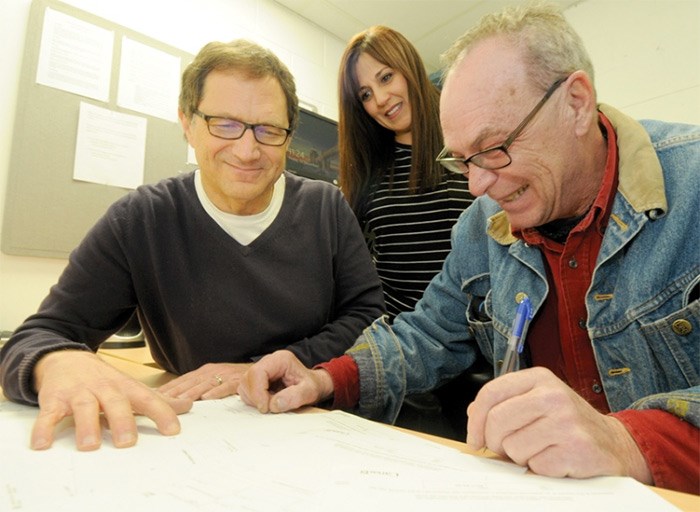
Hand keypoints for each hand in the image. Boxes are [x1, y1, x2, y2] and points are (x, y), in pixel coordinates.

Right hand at [32, 350, 191, 450]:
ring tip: (90, 445)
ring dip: (86, 426)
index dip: (161, 413)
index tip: (172, 430)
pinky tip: (43, 444)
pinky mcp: (54, 400)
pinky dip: (44, 429)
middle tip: (128, 442)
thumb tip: (188, 405)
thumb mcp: (131, 387)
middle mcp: (104, 389)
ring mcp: (78, 393)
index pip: (147, 399)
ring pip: (84, 408)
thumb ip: (158, 400)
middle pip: (115, 402)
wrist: (66, 358)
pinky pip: (48, 415)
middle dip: (122, 421)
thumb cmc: (104, 380)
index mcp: (125, 387)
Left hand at [158, 362, 251, 399]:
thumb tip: (175, 399)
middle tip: (161, 402)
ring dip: (191, 393)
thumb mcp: (213, 379)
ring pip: (204, 385)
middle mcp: (212, 372)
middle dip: (175, 392)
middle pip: (190, 383)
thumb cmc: (234, 377)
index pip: (182, 380)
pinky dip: (216, 392)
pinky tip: (207, 398)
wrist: (259, 371)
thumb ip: (197, 386)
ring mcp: (224, 376)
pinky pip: (225, 387)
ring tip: (179, 401)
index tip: (154, 397)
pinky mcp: (236, 381)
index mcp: (204, 371)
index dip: (168, 388)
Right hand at [238, 350, 333, 412]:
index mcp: (280, 359)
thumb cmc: (312, 386)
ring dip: (254, 400)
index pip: (258, 372)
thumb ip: (295, 397)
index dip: (258, 391)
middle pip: (248, 378)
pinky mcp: (257, 380)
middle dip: (256, 397)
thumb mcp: (310, 392)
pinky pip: (247, 391)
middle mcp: (268, 362)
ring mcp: (261, 370)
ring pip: (244, 385)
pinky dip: (254, 401)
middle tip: (270, 408)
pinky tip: (268, 402)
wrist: (313, 385)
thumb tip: (274, 404)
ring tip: (272, 404)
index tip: (265, 407)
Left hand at [466, 367, 652, 482]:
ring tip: (541, 450)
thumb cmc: (566, 423)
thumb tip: (474, 414)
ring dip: (522, 457)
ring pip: (513, 446)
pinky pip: (536, 465)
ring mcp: (566, 421)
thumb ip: (505, 404)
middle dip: (495, 442)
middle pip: (497, 421)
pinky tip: (556, 459)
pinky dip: (541, 469)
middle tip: (507, 449)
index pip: (491, 394)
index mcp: (539, 378)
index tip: (475, 439)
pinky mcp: (576, 448)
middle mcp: (553, 395)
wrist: (613, 443)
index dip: (475, 420)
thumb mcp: (536, 402)